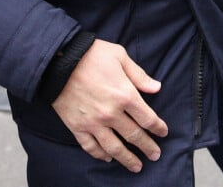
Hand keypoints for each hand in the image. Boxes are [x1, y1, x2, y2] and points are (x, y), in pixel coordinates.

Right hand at [52, 38, 167, 172]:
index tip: (163, 133)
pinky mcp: (77, 127)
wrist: (58, 60)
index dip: (158, 127)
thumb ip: (139, 75)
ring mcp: (94, 123)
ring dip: (127, 159)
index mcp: (125, 95)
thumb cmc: (91, 54)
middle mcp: (111, 113)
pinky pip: (91, 147)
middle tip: (155, 155)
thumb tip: (157, 87)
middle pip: (134, 136)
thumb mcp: (119, 56)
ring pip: (114, 148)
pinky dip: (100, 155)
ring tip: (137, 166)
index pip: (147, 118)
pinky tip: (108, 158)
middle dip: (147, 147)